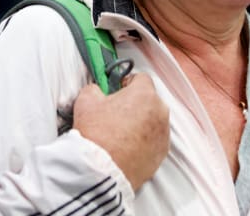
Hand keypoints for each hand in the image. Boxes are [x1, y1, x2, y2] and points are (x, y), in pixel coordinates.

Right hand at [72, 73, 169, 190]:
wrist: (102, 170)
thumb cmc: (96, 133)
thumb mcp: (86, 100)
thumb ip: (95, 88)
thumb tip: (98, 91)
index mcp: (145, 94)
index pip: (141, 78)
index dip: (126, 83)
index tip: (116, 91)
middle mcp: (160, 112)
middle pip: (148, 100)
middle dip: (134, 104)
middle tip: (115, 114)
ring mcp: (163, 134)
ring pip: (152, 121)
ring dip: (140, 123)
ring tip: (119, 134)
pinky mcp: (161, 154)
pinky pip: (154, 140)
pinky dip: (143, 141)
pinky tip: (126, 147)